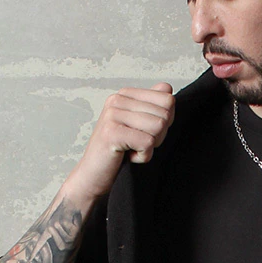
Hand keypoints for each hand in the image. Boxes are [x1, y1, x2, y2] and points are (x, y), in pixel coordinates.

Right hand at [70, 83, 175, 200]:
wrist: (93, 175)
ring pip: (158, 127)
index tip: (144, 132)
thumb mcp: (138, 124)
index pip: (168, 98)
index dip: (165, 121)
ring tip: (131, 148)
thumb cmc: (118, 151)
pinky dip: (143, 156)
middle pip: (165, 114)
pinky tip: (128, 156)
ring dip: (150, 146)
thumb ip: (152, 105)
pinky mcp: (112, 133)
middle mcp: (117, 99)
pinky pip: (147, 143)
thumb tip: (167, 88)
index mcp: (125, 94)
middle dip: (158, 135)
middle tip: (137, 143)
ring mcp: (113, 115)